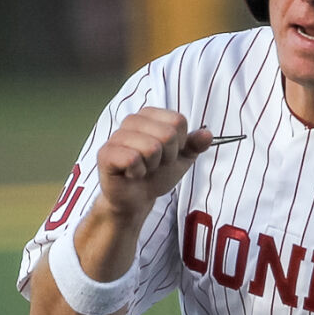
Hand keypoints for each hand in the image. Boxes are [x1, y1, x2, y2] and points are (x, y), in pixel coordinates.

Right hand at [96, 107, 213, 219]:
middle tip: (155, 164)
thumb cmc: (157, 174)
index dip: (179, 144)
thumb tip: (208, 135)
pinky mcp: (105, 153)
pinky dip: (138, 173)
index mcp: (151, 115)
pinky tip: (131, 174)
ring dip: (152, 166)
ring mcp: (117, 135)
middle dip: (167, 157)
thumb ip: (195, 145)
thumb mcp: (182, 159)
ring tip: (143, 169)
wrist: (137, 199)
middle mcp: (132, 120)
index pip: (178, 121)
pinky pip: (132, 159)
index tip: (169, 154)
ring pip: (151, 147)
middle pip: (167, 134)